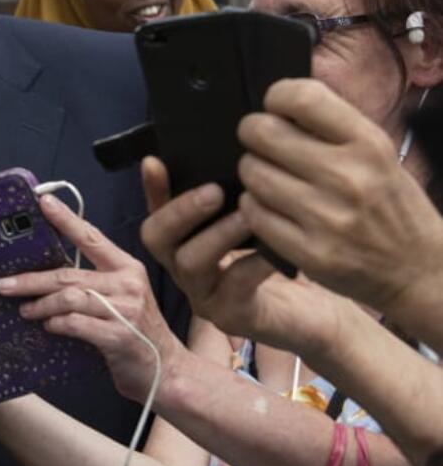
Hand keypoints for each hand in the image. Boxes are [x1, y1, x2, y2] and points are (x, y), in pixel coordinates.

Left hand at [0, 194, 186, 401]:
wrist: (167, 371)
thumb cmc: (134, 330)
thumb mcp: (120, 297)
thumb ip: (93, 281)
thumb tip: (47, 272)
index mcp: (127, 267)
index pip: (91, 237)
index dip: (66, 219)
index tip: (43, 202)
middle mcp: (128, 284)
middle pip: (69, 274)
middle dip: (33, 279)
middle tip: (5, 284)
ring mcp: (125, 310)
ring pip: (70, 298)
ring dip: (41, 304)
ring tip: (25, 310)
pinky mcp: (120, 337)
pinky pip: (77, 324)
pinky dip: (57, 324)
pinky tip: (48, 326)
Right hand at [140, 156, 350, 356]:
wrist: (316, 313)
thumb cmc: (284, 258)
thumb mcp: (259, 219)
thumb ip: (238, 192)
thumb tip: (233, 149)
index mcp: (185, 241)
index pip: (156, 209)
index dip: (151, 188)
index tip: (155, 161)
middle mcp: (185, 268)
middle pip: (155, 238)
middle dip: (179, 211)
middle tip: (214, 191)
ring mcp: (205, 295)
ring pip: (189, 262)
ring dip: (217, 234)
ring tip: (248, 216)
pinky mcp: (232, 316)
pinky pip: (233, 287)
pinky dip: (253, 263)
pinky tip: (276, 250)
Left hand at [237, 78, 442, 313]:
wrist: (420, 269)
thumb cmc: (390, 204)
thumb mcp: (377, 154)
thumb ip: (332, 128)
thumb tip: (277, 103)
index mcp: (368, 144)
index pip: (301, 97)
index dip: (276, 98)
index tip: (276, 109)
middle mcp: (348, 177)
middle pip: (262, 133)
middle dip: (254, 135)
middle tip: (263, 145)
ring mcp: (327, 217)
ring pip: (252, 173)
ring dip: (253, 172)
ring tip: (270, 178)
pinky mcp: (309, 252)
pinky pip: (253, 212)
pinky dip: (254, 206)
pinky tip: (271, 207)